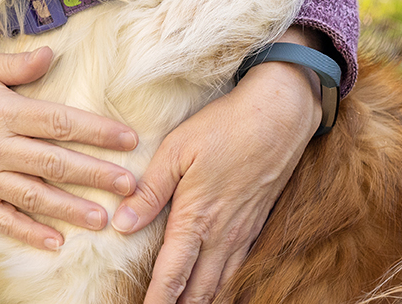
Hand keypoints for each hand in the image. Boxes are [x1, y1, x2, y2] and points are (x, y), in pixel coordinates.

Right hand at [0, 47, 139, 250]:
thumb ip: (16, 64)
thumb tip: (51, 54)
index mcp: (1, 112)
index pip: (56, 121)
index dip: (95, 130)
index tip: (127, 138)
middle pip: (52, 162)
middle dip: (93, 173)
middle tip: (128, 184)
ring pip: (32, 196)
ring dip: (69, 208)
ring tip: (102, 218)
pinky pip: (2, 220)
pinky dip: (28, 233)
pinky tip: (56, 242)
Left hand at [109, 58, 319, 302]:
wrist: (279, 117)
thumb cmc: (223, 127)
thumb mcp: (176, 150)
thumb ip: (149, 191)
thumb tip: (121, 224)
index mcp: (196, 218)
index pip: (172, 275)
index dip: (157, 300)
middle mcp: (222, 236)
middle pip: (199, 292)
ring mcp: (242, 234)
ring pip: (221, 286)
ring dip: (200, 301)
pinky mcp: (255, 227)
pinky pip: (237, 271)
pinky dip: (223, 288)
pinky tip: (212, 290)